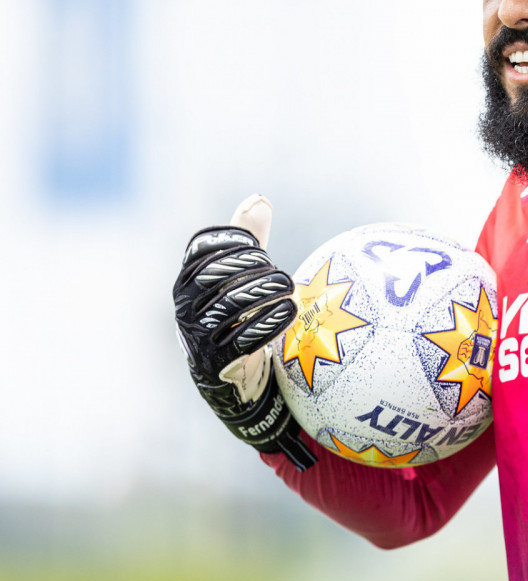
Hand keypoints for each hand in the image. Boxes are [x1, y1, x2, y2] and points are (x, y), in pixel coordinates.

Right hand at [173, 195, 315, 468]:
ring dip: (267, 292)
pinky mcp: (215, 363)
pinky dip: (271, 322)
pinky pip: (244, 338)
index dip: (235, 241)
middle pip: (218, 274)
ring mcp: (196, 336)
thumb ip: (249, 242)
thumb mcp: (241, 280)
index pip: (203, 249)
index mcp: (187, 282)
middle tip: (280, 274)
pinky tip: (289, 313)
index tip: (258, 248)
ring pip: (232, 304)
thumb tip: (259, 200)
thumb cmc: (239, 318)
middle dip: (255, 268)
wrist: (236, 380)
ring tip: (290, 290)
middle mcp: (184, 308)